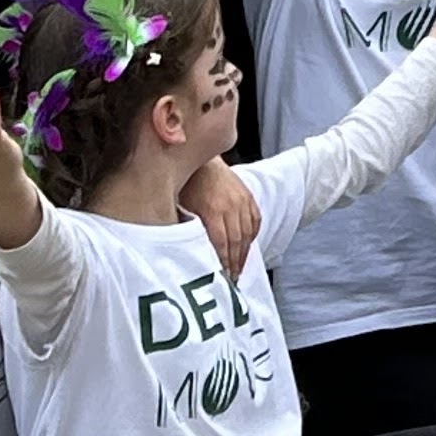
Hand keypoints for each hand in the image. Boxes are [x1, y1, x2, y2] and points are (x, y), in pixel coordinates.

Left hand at [181, 157, 261, 286]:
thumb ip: (185, 229)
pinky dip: (252, 235)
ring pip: (247, 233)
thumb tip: (187, 254)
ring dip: (244, 253)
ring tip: (239, 268)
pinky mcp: (247, 195)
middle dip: (235, 263)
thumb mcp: (180, 206)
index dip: (224, 263)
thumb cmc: (185, 183)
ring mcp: (241, 199)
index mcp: (212, 209)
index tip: (223, 278)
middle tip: (232, 279)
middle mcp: (230, 205)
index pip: (222, 244)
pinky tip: (247, 246)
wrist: (198, 155)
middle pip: (237, 242)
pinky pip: (255, 220)